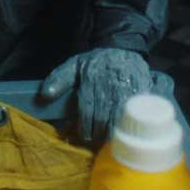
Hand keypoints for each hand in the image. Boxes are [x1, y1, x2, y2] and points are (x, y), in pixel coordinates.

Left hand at [38, 49, 167, 141]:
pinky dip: (130, 125)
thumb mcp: (74, 65)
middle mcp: (110, 83)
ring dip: (112, 133)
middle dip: (97, 133)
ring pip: (120, 119)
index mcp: (92, 77)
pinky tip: (125, 132)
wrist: (123, 49)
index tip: (82, 135)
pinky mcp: (144, 92)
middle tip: (94, 139)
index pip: (87, 109)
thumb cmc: (96, 62)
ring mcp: (129, 88)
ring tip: (107, 140)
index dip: (84, 126)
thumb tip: (45, 95)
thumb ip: (59, 79)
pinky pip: (137, 114)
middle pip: (103, 117)